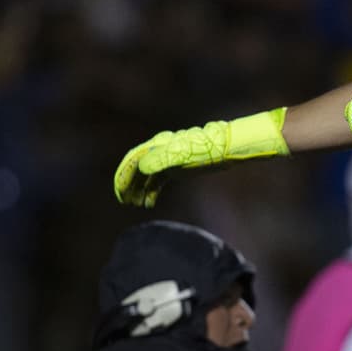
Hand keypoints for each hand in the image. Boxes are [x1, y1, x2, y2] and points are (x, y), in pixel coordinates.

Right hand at [112, 108, 288, 206]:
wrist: (232, 147)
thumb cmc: (210, 148)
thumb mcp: (185, 154)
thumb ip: (163, 159)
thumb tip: (142, 166)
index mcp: (161, 145)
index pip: (135, 160)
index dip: (125, 177)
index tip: (119, 193)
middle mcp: (163, 150)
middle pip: (139, 169)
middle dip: (130, 185)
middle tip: (124, 202)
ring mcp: (172, 158)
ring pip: (149, 176)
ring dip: (141, 190)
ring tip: (136, 205)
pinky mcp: (182, 167)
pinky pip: (162, 180)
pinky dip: (154, 191)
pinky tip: (150, 202)